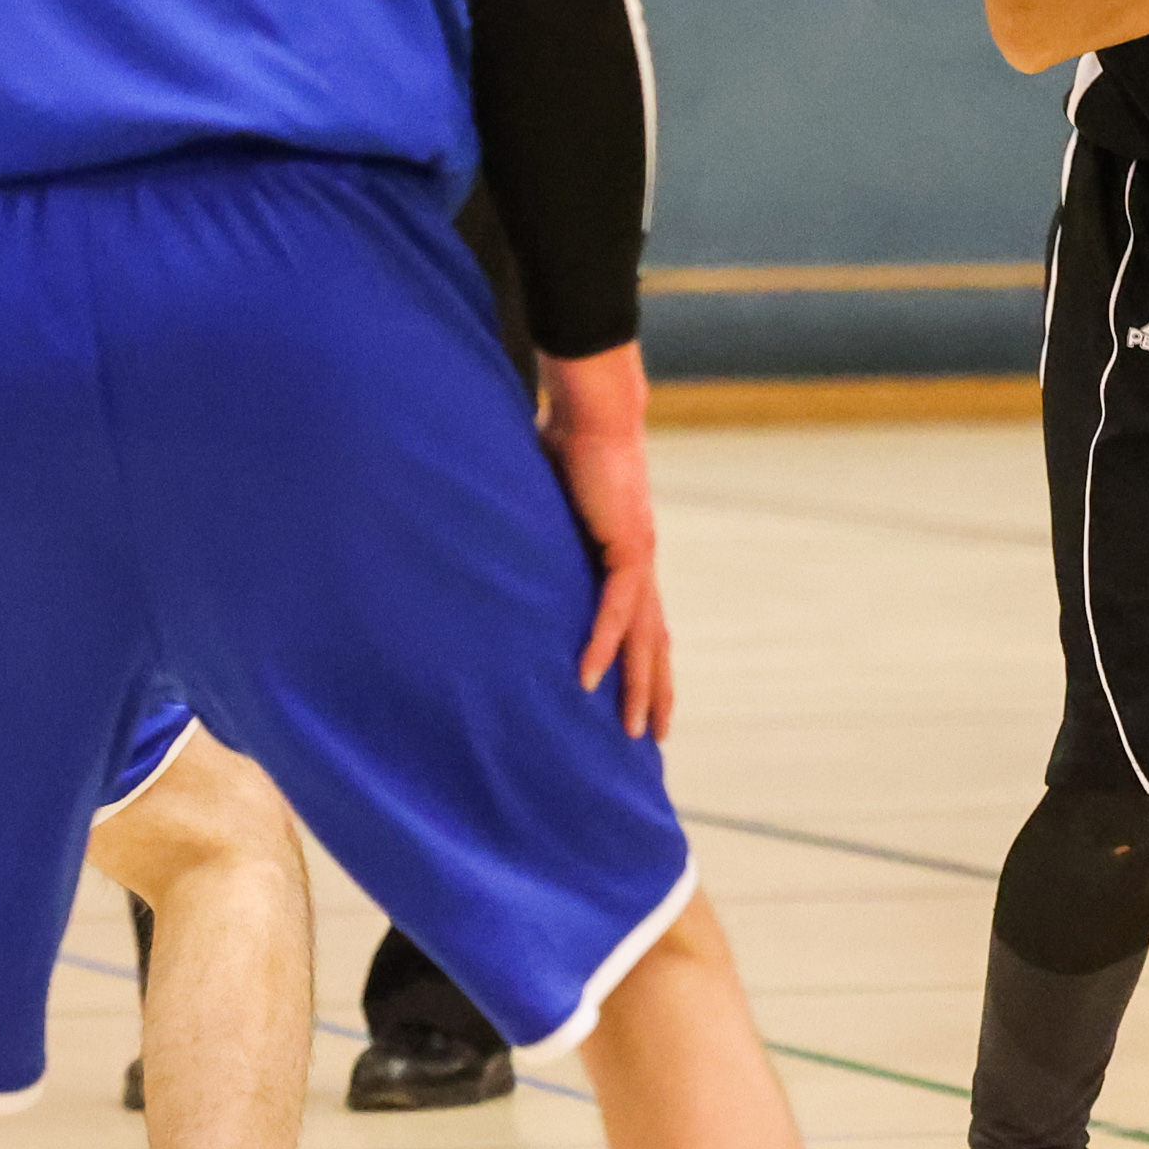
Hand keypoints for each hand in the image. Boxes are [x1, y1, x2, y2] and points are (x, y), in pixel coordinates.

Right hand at [539, 353, 674, 741]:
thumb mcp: (545, 507)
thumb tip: (495, 546)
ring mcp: (637, 557)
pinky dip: (603, 645)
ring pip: (643, 637)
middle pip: (652, 642)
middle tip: (650, 739)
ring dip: (637, 684)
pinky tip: (591, 679)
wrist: (592, 409)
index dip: (641, 661)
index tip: (640, 700)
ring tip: (632, 730)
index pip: (639, 622)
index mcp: (623, 556)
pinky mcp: (627, 546)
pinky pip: (616, 609)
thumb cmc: (568, 444)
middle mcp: (637, 564)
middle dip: (653, 691)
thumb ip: (534, 535)